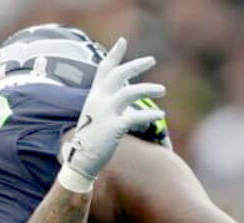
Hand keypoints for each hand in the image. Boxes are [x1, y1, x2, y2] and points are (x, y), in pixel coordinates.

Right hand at [60, 38, 165, 188]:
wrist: (81, 160)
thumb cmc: (91, 139)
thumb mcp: (96, 115)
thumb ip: (108, 101)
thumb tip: (125, 92)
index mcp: (94, 96)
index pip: (104, 69)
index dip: (114, 54)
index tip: (123, 41)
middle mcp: (98, 100)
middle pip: (119, 74)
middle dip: (136, 65)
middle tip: (152, 60)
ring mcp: (105, 113)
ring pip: (130, 92)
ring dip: (148, 88)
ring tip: (163, 90)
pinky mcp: (113, 128)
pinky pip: (136, 117)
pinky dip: (150, 115)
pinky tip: (161, 114)